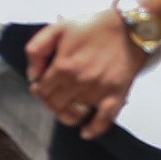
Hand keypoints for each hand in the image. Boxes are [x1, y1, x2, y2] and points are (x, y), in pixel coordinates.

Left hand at [25, 10, 146, 137]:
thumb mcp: (56, 29)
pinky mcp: (117, 96)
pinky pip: (105, 120)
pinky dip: (93, 129)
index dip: (37, 90)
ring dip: (65, 114)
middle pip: (55, 105)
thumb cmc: (90, 26)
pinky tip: (85, 132)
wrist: (128, 27)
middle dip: (48, 102)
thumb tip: (32, 76)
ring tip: (65, 106)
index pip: (41, 91)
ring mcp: (99, 92)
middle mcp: (79, 83)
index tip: (40, 85)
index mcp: (62, 66)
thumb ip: (37, 50)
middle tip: (52, 94)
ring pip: (74, 115)